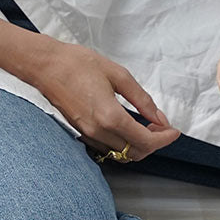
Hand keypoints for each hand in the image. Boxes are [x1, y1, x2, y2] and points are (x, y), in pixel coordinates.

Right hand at [30, 37, 179, 161]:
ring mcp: (87, 135)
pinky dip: (122, 144)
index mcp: (109, 116)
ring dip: (138, 145)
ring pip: (121, 154)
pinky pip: (107, 149)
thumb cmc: (77, 64)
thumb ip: (142, 99)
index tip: (174, 131)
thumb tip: (159, 117)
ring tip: (146, 126)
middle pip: (135, 153)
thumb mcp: (118, 75)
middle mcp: (98, 131)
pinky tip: (127, 128)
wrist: (45, 66)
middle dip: (154, 143)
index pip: (145, 140)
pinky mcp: (80, 133)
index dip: (164, 139)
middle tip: (161, 127)